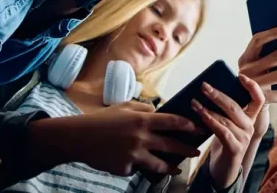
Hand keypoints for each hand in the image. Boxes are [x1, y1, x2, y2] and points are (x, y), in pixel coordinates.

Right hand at [64, 102, 199, 175]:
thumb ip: (144, 109)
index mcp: (142, 120)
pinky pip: (137, 169)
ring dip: (171, 167)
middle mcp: (141, 138)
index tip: (198, 128)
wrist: (79, 138)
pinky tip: (134, 162)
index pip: (173, 122)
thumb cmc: (102, 119)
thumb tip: (160, 111)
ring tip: (178, 168)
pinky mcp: (124, 168)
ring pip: (159, 164)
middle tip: (197, 151)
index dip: (188, 125)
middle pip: (171, 146)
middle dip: (187, 149)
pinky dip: (138, 166)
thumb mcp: (125, 106)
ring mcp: (133, 155)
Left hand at [191, 75, 265, 189]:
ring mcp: (244, 138)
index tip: (239, 76)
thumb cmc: (224, 142)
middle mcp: (250, 126)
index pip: (258, 99)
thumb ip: (225, 110)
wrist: (224, 169)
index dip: (252, 86)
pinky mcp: (235, 148)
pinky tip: (200, 115)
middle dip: (218, 94)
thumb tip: (210, 89)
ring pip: (225, 118)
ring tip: (194, 102)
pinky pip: (221, 131)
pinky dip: (210, 121)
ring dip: (207, 108)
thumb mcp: (228, 123)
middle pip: (235, 105)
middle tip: (204, 86)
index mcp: (251, 118)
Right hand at [238, 26, 276, 136]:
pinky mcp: (260, 99)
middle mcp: (247, 71)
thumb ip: (264, 57)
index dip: (273, 33)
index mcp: (245, 59)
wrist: (237, 111)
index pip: (257, 40)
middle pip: (276, 57)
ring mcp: (254, 85)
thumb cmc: (252, 83)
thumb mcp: (252, 69)